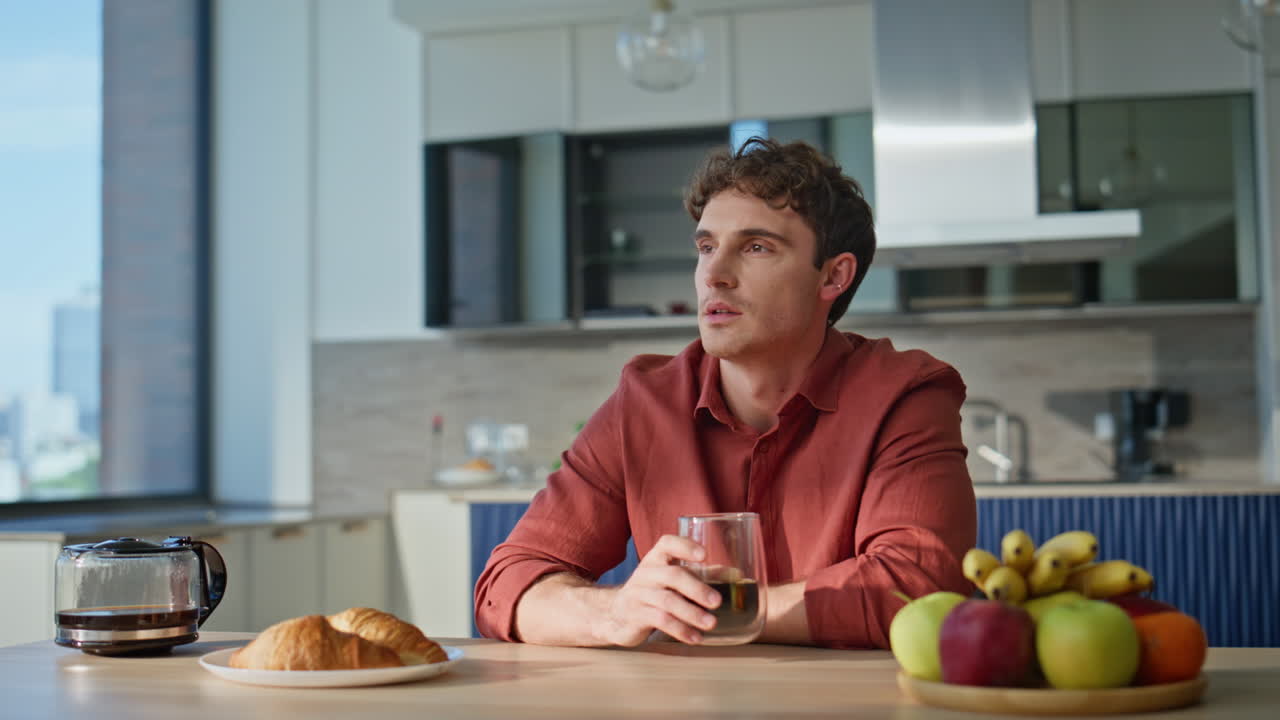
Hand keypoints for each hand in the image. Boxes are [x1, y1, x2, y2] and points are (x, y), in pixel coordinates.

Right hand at [591, 534, 720, 646]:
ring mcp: (638, 594)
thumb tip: (735, 574)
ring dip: (692, 614)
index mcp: (656, 559)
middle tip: (717, 602)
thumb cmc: (653, 591)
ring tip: (711, 624)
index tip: (704, 555)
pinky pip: (659, 621)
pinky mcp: (636, 614)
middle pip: (672, 576)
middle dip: (697, 588)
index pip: (667, 544)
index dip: (685, 546)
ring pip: (667, 601)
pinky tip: (695, 638)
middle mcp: (646, 572)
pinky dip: (680, 630)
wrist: (615, 613)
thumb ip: (701, 575)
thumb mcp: (671, 579)